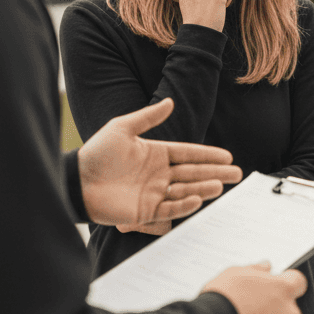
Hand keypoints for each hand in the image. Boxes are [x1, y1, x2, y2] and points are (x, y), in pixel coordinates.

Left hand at [78, 97, 241, 229]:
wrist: (76, 181)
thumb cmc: (96, 153)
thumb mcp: (122, 128)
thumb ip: (147, 117)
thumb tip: (170, 102)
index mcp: (155, 154)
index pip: (188, 154)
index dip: (207, 155)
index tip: (227, 156)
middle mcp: (158, 174)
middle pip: (193, 173)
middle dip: (215, 173)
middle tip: (237, 174)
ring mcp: (153, 193)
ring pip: (185, 190)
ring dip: (203, 188)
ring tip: (221, 185)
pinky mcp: (145, 211)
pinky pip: (169, 209)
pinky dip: (183, 205)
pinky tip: (197, 198)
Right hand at [201, 262, 306, 313]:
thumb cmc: (221, 300)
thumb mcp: (234, 273)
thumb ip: (256, 269)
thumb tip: (266, 267)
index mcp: (283, 289)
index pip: (298, 282)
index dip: (286, 283)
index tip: (276, 286)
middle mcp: (289, 313)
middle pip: (289, 308)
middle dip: (275, 308)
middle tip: (252, 309)